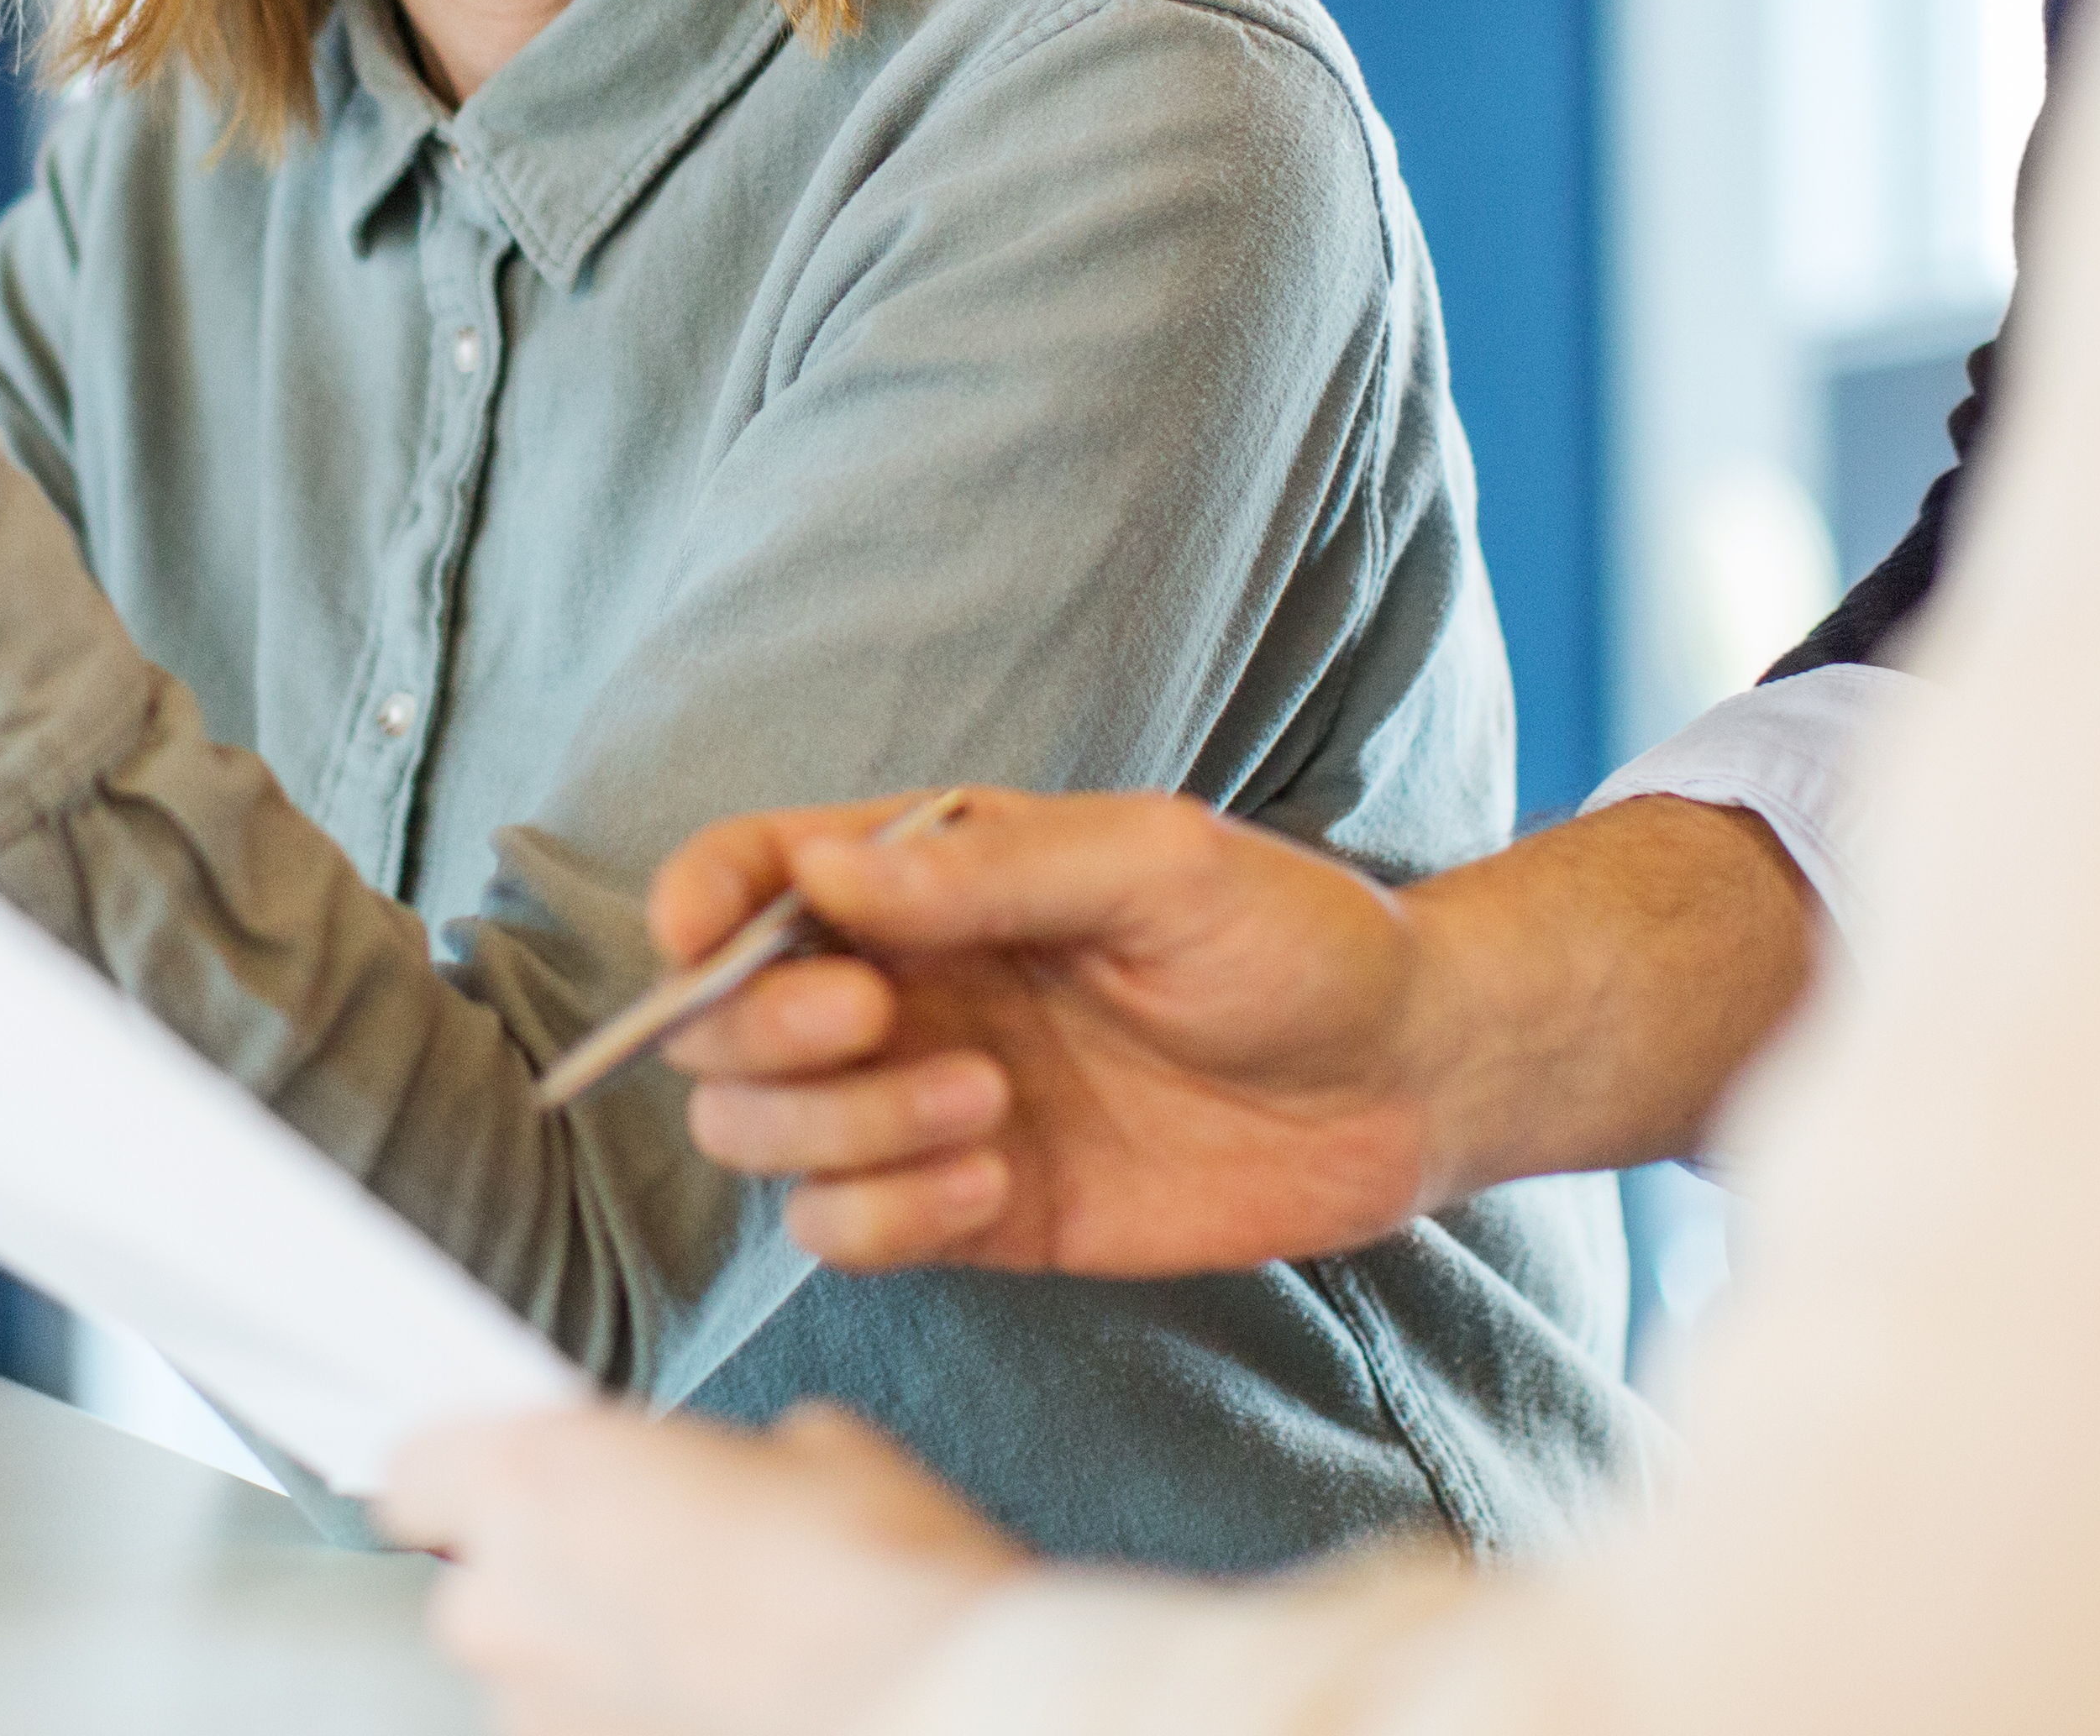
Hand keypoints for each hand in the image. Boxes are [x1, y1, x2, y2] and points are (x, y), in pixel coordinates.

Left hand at [389, 1404, 1018, 1735]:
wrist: (942, 1717)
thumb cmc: (880, 1589)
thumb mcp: (813, 1451)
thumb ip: (720, 1462)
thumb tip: (733, 1485)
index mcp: (538, 1483)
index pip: (418, 1465)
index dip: (474, 1467)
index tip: (521, 1471)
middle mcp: (508, 1610)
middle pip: (480, 1586)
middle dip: (555, 1576)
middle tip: (663, 1568)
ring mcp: (539, 1723)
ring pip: (537, 1681)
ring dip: (599, 1667)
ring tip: (717, 1662)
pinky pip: (589, 1734)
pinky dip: (637, 1726)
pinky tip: (726, 1709)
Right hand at [648, 791, 1452, 1274]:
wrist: (1404, 1081)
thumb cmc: (1293, 941)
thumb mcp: (1157, 866)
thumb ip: (989, 869)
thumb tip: (820, 872)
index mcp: (926, 878)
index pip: (751, 874)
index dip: (695, 902)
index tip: (701, 938)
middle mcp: (901, 990)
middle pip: (719, 1027)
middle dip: (761, 1031)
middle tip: (878, 1019)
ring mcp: (923, 1105)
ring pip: (760, 1137)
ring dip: (835, 1130)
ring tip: (982, 1104)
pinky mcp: (968, 1213)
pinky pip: (841, 1233)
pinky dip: (880, 1218)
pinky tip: (988, 1185)